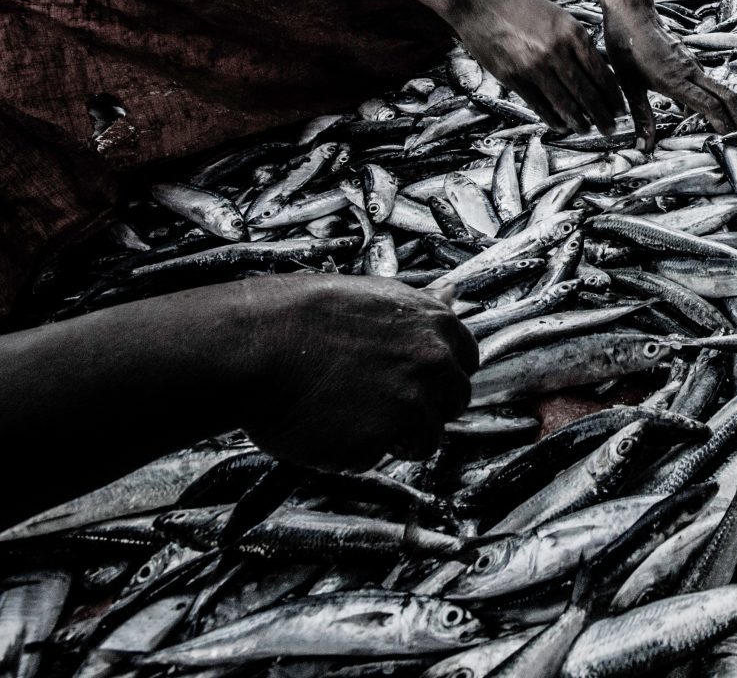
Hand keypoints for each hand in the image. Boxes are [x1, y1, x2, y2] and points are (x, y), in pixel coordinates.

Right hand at [237, 275, 475, 470]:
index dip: (439, 375)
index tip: (416, 380)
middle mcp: (433, 366)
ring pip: (424, 440)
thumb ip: (419, 309)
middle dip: (425, 408)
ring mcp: (408, 408)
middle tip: (378, 402)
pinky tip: (324, 426)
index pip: (465, 362)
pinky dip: (352, 452)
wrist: (256, 345)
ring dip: (393, 437)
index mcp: (436, 326)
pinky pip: (373, 459)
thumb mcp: (375, 296)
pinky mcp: (376, 445)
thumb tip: (454, 293)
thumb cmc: (305, 315)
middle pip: (453, 403)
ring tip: (348, 416)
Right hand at [448, 0, 621, 132]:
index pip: (600, 73)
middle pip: (586, 92)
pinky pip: (538, 104)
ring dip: (579, 121)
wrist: (479, 1)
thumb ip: (576, 42)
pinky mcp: (513, 77)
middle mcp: (556, 51)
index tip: (620, 108)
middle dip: (602, 114)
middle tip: (610, 128)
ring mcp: (533, 66)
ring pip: (564, 103)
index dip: (612, 95)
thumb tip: (596, 69)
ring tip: (587, 130)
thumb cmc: (521, 6)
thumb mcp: (558, 17)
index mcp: (573, 33)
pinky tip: (561, 125)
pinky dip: (552, 118)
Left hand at [604, 8, 736, 145]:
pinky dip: (711, 97)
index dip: (722, 123)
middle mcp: (690, 71)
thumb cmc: (626, 48)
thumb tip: (644, 147)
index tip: (730, 138)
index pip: (709, 104)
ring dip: (726, 107)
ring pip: (718, 88)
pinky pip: (706, 81)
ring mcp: (692, 63)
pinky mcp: (689, 59)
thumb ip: (642, 118)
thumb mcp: (629, 87)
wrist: (631, 14)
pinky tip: (697, 110)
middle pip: (725, 95)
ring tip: (725, 128)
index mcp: (675, 80)